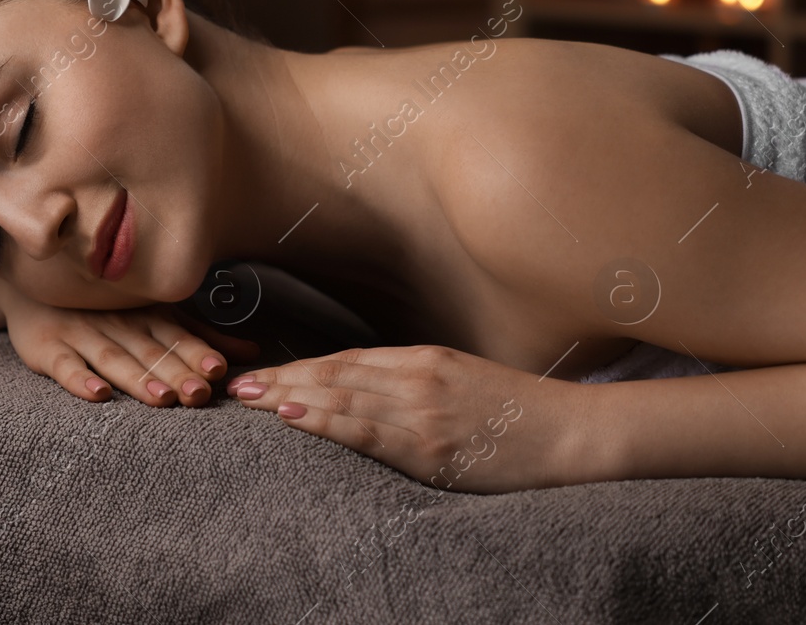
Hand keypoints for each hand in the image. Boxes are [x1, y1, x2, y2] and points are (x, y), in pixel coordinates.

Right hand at [0, 287, 260, 406]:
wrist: (34, 281)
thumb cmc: (106, 305)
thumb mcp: (155, 314)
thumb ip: (201, 336)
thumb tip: (252, 351)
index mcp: (146, 315)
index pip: (176, 336)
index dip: (197, 353)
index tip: (219, 371)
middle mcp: (117, 323)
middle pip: (150, 351)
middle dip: (176, 372)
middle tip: (199, 394)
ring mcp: (81, 333)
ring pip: (114, 359)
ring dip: (138, 378)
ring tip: (161, 398)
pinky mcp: (46, 347)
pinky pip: (63, 365)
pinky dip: (80, 380)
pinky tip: (97, 394)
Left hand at [225, 344, 577, 493]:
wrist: (574, 436)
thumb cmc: (523, 417)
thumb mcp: (467, 385)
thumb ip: (420, 386)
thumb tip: (371, 397)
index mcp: (427, 360)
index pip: (347, 359)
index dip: (300, 365)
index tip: (262, 373)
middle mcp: (419, 377)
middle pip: (333, 373)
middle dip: (279, 379)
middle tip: (231, 386)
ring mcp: (424, 410)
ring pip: (340, 396)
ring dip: (287, 396)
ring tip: (245, 399)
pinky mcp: (432, 446)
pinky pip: (366, 430)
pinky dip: (324, 420)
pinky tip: (291, 415)